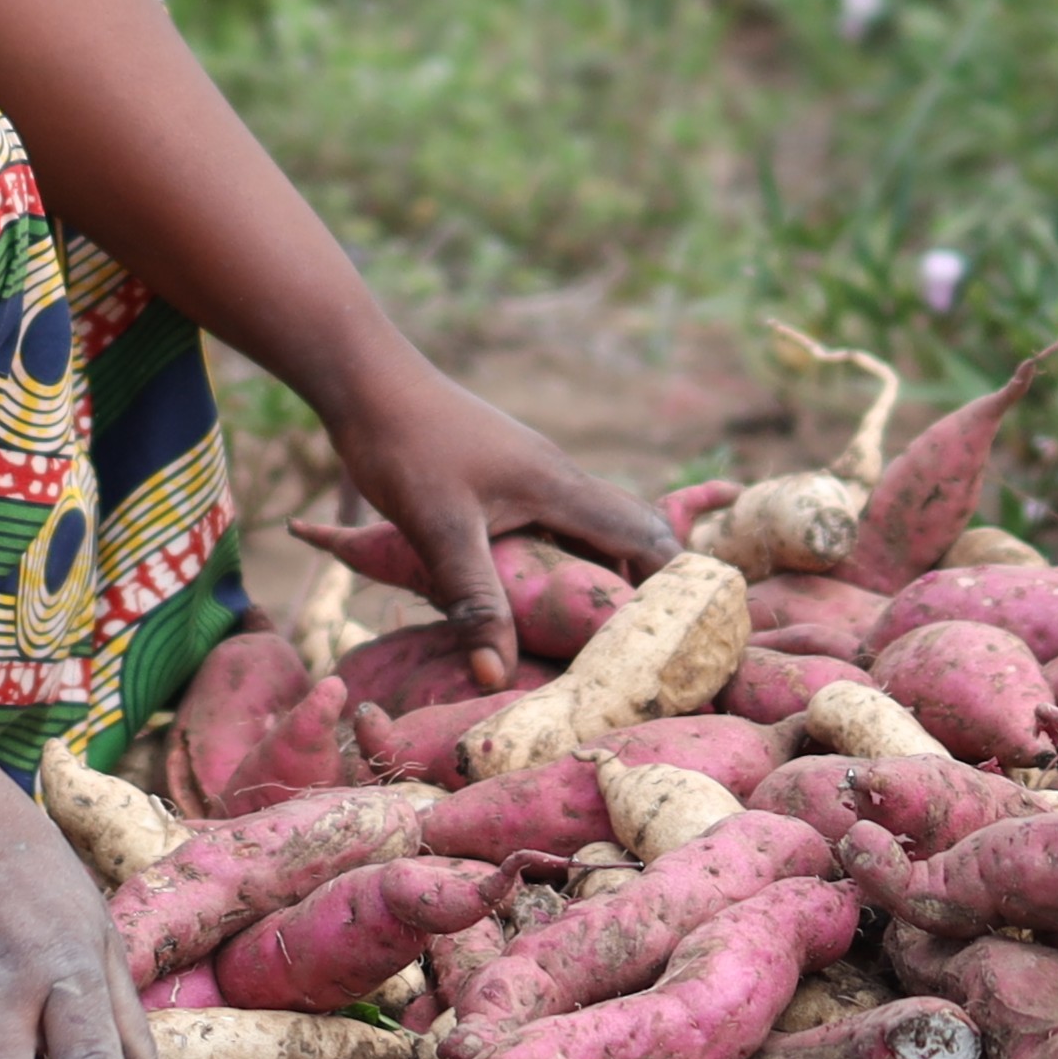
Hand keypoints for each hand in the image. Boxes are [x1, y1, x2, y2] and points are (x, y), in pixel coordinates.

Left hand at [304, 368, 686, 690]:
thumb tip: (496, 676)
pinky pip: (557, 519)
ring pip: (591, 524)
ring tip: (604, 628)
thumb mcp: (439, 531)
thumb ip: (473, 601)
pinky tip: (542, 588)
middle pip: (628, 529)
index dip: (672, 583)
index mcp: (559, 487)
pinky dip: (567, 554)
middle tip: (650, 641)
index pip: (643, 536)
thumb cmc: (405, 447)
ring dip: (604, 569)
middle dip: (645, 581)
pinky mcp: (506, 474)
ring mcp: (533, 471)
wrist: (368, 382)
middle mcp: (558, 476)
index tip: (689, 634)